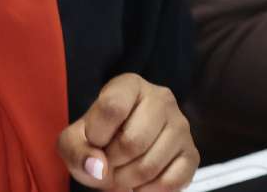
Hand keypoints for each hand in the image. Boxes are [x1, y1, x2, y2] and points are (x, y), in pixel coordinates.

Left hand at [57, 73, 197, 191]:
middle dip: (112, 163)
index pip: (112, 107)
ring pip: (150, 166)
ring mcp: (181, 126)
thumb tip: (99, 168)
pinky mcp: (192, 154)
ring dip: (126, 180)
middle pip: (132, 142)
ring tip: (120, 174)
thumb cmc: (97, 138)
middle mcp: (161, 99)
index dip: (96, 135)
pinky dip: (147, 191)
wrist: (119, 149)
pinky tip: (138, 182)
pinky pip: (170, 182)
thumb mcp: (74, 140)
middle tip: (107, 164)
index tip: (94, 141)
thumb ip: (77, 151)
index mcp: (130, 85)